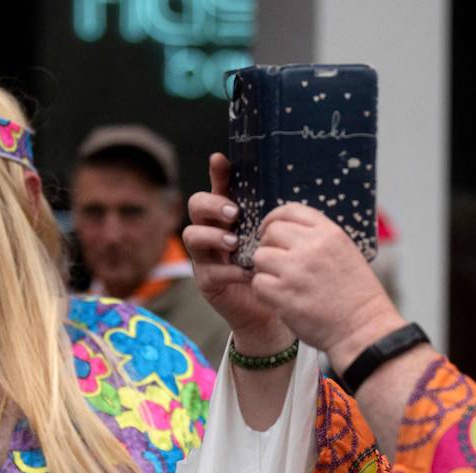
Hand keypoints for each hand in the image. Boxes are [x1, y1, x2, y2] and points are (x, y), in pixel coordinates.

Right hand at [183, 154, 295, 353]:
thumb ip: (272, 217)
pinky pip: (209, 271)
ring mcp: (205, 257)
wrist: (270, 310)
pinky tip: (246, 272)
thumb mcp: (275, 240)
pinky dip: (228, 270)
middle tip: (234, 214)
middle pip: (196, 206)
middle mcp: (211, 232)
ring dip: (213, 236)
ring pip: (192, 236)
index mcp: (228, 217)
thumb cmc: (273, 269)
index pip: (218, 188)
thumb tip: (284, 191)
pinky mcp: (207, 282)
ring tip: (234, 243)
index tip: (220, 160)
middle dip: (212, 205)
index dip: (217, 173)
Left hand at [252, 204, 404, 370]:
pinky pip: (258, 283)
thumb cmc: (356, 295)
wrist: (363, 328)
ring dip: (265, 270)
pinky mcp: (285, 295)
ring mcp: (296, 271)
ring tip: (280, 282)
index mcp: (329, 234)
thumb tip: (288, 231)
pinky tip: (278, 297)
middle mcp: (312, 248)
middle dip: (268, 246)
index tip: (268, 231)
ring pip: (260, 257)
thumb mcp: (346, 253)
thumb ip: (319, 239)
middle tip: (275, 263)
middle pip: (271, 232)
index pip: (290, 210)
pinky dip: (264, 291)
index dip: (273, 219)